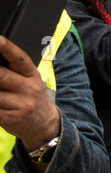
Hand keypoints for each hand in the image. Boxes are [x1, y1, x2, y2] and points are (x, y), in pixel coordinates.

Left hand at [0, 35, 60, 150]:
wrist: (44, 125)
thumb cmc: (30, 98)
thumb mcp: (28, 81)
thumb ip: (11, 71)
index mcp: (32, 75)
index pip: (19, 58)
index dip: (6, 47)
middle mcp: (29, 88)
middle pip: (1, 75)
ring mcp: (21, 104)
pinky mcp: (11, 118)